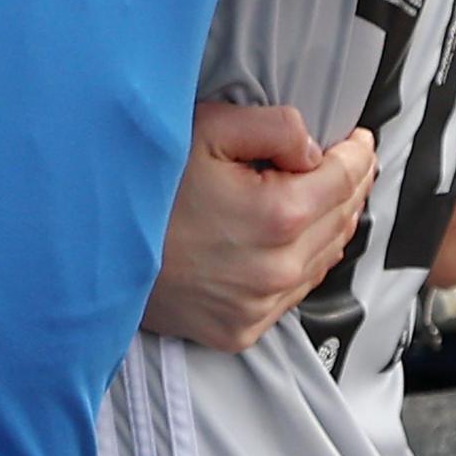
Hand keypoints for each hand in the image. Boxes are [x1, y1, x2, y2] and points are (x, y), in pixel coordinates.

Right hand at [139, 104, 376, 350]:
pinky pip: (296, 290)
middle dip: (350, 184)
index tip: (358, 139)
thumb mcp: (205, 130)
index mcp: (277, 215)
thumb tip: (314, 148)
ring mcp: (261, 305)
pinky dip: (304, 260)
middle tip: (349, 161)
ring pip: (326, 257)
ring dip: (331, 222)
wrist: (97, 253)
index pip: (345, 179)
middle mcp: (278, 268)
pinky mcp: (243, 329)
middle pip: (342, 218)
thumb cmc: (147, 187)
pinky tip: (292, 237)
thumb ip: (273, 126)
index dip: (357, 153)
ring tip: (324, 194)